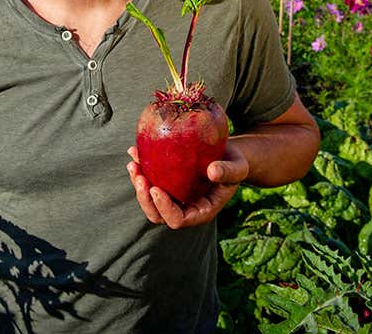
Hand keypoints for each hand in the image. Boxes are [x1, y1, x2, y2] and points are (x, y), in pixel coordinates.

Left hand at [126, 143, 249, 228]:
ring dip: (138, 184)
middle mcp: (184, 208)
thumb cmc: (234, 163)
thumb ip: (229, 171)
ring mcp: (173, 197)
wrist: (226, 154)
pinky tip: (134, 152)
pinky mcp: (166, 183)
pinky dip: (140, 168)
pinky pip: (149, 181)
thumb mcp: (238, 167)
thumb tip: (212, 172)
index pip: (178, 220)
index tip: (155, 188)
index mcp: (201, 211)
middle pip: (157, 215)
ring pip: (149, 200)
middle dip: (145, 199)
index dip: (164, 208)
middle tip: (139, 177)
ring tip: (133, 164)